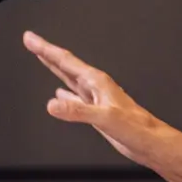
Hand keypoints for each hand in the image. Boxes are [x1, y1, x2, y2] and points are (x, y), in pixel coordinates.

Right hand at [23, 31, 174, 165]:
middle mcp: (95, 87)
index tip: (31, 39)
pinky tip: (59, 95)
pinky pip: (75, 98)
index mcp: (97, 82)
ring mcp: (95, 99)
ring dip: (54, 68)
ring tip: (43, 59)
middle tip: (31, 41)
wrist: (150, 142)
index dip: (45, 48)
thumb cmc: (137, 128)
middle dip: (46, 53)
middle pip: (65, 65)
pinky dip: (65, 94)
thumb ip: (78, 111)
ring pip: (69, 78)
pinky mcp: (96, 112)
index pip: (65, 60)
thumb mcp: (105, 118)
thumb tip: (53, 104)